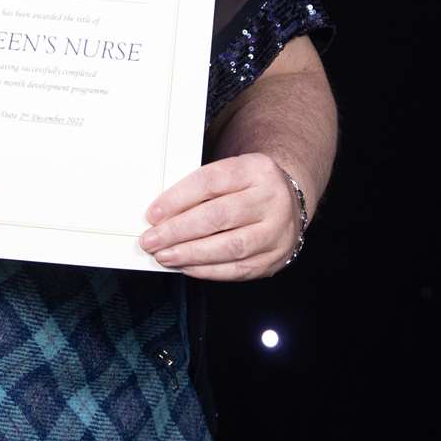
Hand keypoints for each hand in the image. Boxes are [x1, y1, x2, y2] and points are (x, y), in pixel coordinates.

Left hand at [139, 153, 301, 280]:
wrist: (289, 200)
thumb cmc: (249, 187)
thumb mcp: (231, 173)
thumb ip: (200, 189)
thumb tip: (162, 214)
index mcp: (256, 170)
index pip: (210, 182)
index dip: (177, 199)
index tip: (154, 214)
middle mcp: (271, 199)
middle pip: (219, 216)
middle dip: (178, 231)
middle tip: (152, 239)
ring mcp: (277, 231)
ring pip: (230, 246)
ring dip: (191, 254)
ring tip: (165, 255)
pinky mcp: (275, 258)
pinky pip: (238, 268)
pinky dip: (208, 270)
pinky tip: (188, 266)